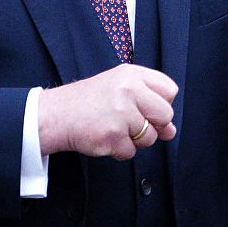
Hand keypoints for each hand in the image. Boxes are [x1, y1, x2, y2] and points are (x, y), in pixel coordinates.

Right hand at [38, 64, 177, 158]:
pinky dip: (119, 150)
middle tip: (131, 122)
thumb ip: (149, 104)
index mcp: (132, 74)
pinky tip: (105, 137)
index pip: (169, 89)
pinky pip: (130, 152)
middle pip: (165, 115)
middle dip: (153, 125)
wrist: (57, 114)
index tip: (147, 108)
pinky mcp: (112, 135)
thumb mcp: (119, 88)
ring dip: (134, 140)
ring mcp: (121, 113)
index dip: (162, 103)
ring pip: (149, 137)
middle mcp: (128, 90)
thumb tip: (171, 130)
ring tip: (113, 127)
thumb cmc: (89, 101)